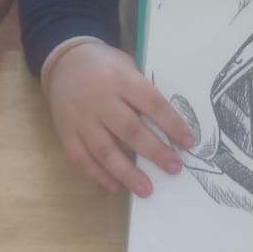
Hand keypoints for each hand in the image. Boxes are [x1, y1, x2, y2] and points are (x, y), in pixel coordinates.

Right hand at [44, 41, 194, 196]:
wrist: (64, 61)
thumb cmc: (105, 66)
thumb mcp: (127, 66)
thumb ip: (143, 92)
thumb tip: (169, 127)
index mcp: (121, 79)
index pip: (152, 103)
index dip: (171, 124)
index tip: (188, 143)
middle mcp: (100, 99)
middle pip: (130, 130)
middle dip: (155, 152)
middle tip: (174, 168)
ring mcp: (81, 118)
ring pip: (105, 149)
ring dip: (127, 172)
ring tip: (147, 190)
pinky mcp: (66, 132)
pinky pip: (81, 158)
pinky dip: (98, 174)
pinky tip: (116, 186)